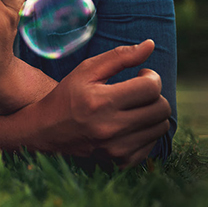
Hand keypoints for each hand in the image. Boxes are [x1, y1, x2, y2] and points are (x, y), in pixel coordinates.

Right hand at [33, 40, 170, 167]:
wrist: (47, 130)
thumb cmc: (68, 94)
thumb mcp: (87, 69)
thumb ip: (120, 56)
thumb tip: (151, 45)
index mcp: (102, 101)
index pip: (150, 88)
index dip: (152, 77)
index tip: (141, 74)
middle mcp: (111, 128)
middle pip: (160, 108)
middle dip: (155, 94)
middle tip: (139, 89)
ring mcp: (117, 148)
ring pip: (160, 127)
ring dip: (152, 112)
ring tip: (134, 105)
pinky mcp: (121, 162)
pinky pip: (152, 145)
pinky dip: (146, 131)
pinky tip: (129, 123)